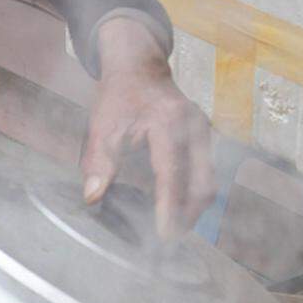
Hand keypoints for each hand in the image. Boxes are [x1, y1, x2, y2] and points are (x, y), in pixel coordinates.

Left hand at [81, 17, 214, 239]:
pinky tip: (179, 207)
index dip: (169, 206)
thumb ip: (99, 161)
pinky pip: (208, 171)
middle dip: (188, 215)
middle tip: (169, 238)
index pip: (172, 172)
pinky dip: (196, 192)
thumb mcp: (102, 124)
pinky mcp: (206, 136)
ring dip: (195, 207)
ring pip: (210, 180)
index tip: (164, 233)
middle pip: (203, 183)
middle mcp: (194, 126)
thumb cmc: (120, 94)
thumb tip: (93, 196)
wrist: (139, 65)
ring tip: (174, 227)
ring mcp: (204, 130)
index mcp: (167, 121)